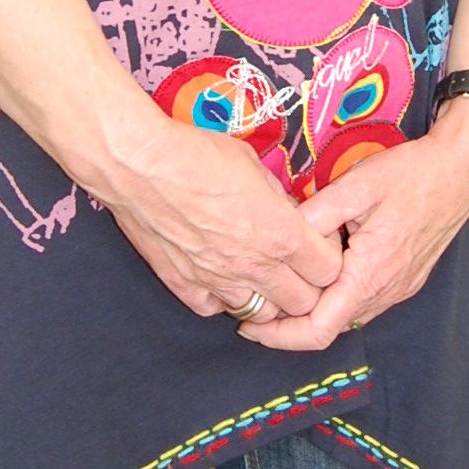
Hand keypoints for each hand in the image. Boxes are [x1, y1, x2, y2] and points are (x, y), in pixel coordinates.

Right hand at [105, 122, 344, 324]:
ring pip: (261, 315)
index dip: (329, 260)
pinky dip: (222, 299)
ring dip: (266, 298)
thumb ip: (277, 197)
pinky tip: (219, 276)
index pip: (329, 271)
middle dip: (306, 287)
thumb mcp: (254, 164)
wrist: (139, 164)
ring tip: (258, 274)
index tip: (320, 246)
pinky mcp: (184, 285)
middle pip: (303, 303)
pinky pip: (214, 310)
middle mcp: (254, 266)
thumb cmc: (197, 154)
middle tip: (295, 266)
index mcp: (280, 234)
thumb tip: (287, 212)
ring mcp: (218, 281)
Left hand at [241, 111, 468, 353]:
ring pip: (346, 317)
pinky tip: (316, 278)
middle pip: (329, 329)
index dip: (279, 336)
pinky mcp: (405, 280)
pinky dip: (334, 300)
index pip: (318, 329)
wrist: (462, 170)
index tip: (248, 325)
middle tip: (252, 308)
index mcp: (370, 274)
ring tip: (278, 293)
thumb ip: (314, 217)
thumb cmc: (412, 174)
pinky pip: (362, 302)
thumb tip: (278, 237)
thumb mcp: (356, 187)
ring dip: (312, 314)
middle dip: (288, 327)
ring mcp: (398, 289)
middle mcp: (386, 291)